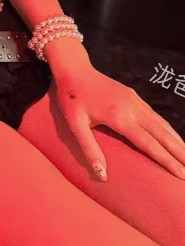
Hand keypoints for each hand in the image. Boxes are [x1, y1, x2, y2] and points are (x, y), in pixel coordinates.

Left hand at [54, 66, 184, 180]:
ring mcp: (135, 101)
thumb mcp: (75, 124)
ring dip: (177, 141)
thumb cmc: (71, 98)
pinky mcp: (134, 96)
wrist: (74, 69)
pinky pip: (156, 116)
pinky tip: (173, 138)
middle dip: (179, 153)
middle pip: (162, 134)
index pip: (149, 144)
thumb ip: (89, 149)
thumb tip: (103, 175)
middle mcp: (133, 108)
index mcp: (119, 117)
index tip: (181, 174)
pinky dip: (168, 129)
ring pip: (162, 124)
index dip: (166, 160)